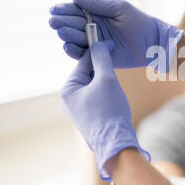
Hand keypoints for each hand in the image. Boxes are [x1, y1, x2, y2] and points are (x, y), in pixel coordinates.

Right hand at [49, 0, 183, 72]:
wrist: (153, 41)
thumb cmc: (139, 21)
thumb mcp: (118, 7)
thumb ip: (97, 3)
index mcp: (95, 14)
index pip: (75, 11)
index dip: (64, 10)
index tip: (54, 9)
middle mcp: (92, 28)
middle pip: (72, 25)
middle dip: (62, 23)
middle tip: (54, 22)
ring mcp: (94, 43)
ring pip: (75, 40)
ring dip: (67, 36)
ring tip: (62, 32)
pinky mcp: (98, 56)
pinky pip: (82, 55)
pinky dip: (74, 51)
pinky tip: (68, 46)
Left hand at [61, 40, 149, 180]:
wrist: (115, 142)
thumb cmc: (110, 111)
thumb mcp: (107, 80)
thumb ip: (102, 59)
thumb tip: (98, 44)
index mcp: (68, 89)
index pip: (83, 62)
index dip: (98, 51)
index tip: (110, 41)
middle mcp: (69, 99)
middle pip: (89, 74)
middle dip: (104, 71)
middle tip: (116, 71)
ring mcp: (78, 109)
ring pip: (95, 86)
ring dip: (107, 84)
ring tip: (117, 90)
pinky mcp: (88, 117)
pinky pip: (98, 98)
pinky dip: (108, 95)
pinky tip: (116, 100)